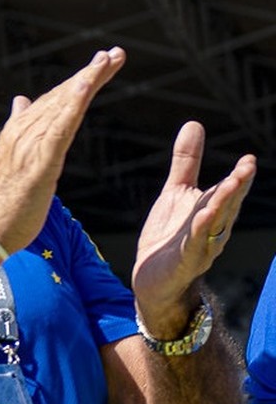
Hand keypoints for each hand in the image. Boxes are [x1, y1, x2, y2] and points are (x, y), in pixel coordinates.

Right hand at [0, 47, 125, 252]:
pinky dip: (74, 102)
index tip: (101, 64)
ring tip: (109, 60)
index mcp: (18, 132)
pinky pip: (60, 126)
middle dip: (90, 73)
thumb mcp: (10, 162)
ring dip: (87, 80)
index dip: (77, 82)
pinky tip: (88, 85)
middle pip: (62, 96)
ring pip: (63, 105)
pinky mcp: (40, 162)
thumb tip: (21, 101)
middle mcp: (23, 132)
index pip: (52, 100)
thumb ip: (18, 130)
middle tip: (116, 53)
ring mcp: (30, 145)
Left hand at [132, 121, 255, 335]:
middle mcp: (212, 229)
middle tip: (247, 167)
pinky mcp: (182, 261)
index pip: (229, 192)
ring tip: (232, 185)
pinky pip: (193, 245)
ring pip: (215, 224)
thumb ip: (187, 162)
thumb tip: (194, 123)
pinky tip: (203, 217)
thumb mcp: (176, 193)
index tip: (249, 159)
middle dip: (238, 187)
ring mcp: (199, 246)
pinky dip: (199, 232)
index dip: (240, 177)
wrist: (154, 280)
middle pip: (228, 206)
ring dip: (224, 205)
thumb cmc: (169, 235)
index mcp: (213, 210)